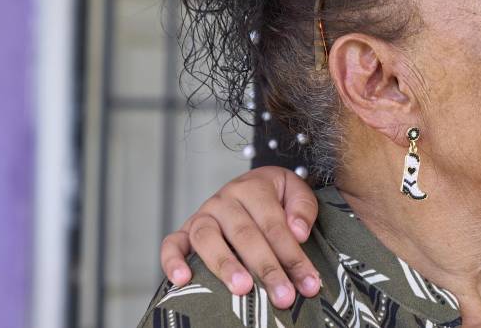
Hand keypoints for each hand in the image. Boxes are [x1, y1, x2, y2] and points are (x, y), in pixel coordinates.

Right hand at [159, 166, 321, 306]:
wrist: (249, 185)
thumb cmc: (274, 196)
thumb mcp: (295, 190)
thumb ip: (303, 207)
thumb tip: (298, 232)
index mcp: (253, 187)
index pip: (275, 225)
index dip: (293, 256)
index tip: (308, 283)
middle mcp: (224, 200)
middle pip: (245, 235)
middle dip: (267, 269)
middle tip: (282, 296)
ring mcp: (202, 215)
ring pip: (207, 238)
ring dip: (225, 265)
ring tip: (242, 288)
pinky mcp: (184, 231)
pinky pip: (172, 244)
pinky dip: (172, 261)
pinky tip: (182, 280)